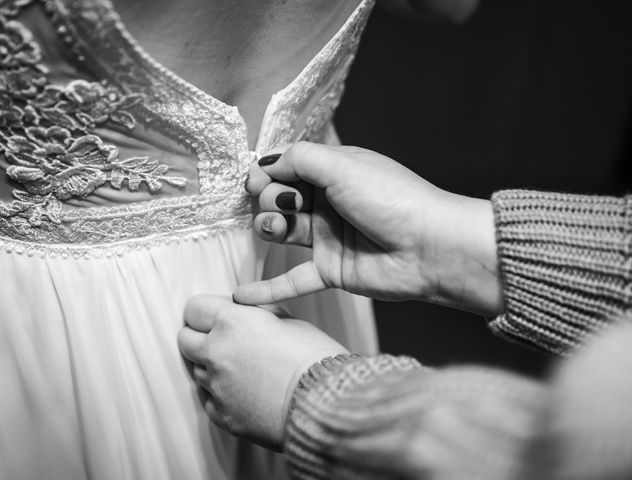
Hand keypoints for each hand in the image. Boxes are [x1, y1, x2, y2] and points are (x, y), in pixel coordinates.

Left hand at [177, 294, 347, 450]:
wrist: (327, 404)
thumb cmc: (315, 358)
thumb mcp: (288, 320)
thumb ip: (256, 313)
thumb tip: (243, 311)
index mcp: (232, 322)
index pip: (194, 308)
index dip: (207, 310)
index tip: (216, 315)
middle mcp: (216, 353)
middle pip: (184, 339)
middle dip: (200, 336)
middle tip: (223, 339)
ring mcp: (216, 387)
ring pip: (196, 370)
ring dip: (211, 365)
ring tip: (243, 367)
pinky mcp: (223, 416)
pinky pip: (209, 399)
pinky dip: (220, 393)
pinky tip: (243, 390)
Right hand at [236, 142, 503, 316]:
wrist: (431, 247)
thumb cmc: (392, 198)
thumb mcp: (342, 166)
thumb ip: (300, 160)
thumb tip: (265, 163)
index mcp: (336, 172)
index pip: (290, 169)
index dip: (269, 173)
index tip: (255, 179)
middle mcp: (330, 203)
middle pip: (282, 198)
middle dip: (271, 198)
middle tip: (280, 202)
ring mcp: (330, 238)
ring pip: (285, 232)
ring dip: (270, 227)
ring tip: (273, 226)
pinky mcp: (332, 271)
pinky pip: (293, 280)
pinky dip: (268, 289)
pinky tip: (242, 296)